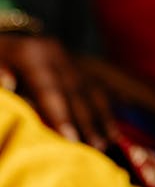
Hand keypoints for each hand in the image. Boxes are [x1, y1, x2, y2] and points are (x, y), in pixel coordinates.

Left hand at [0, 34, 114, 147]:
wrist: (6, 38)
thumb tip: (7, 84)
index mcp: (31, 55)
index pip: (48, 89)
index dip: (60, 115)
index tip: (71, 140)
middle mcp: (54, 53)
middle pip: (73, 91)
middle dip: (86, 120)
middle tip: (96, 147)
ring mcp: (67, 57)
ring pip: (88, 88)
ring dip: (100, 115)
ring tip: (108, 141)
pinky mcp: (74, 62)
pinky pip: (93, 85)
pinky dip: (103, 106)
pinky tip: (113, 126)